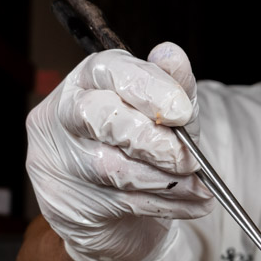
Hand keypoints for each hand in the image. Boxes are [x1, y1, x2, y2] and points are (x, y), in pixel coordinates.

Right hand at [25, 42, 213, 260]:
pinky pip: (122, 202)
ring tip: (200, 188)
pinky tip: (192, 205)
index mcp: (91, 79)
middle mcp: (66, 113)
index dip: (150, 91)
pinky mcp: (63, 198)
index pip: (112, 72)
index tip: (182, 113)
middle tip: (190, 160)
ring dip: (167, 181)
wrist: (116, 205)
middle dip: (154, 143)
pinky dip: (167, 204)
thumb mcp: (168, 109)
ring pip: (113, 168)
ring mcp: (59, 157)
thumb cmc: (145, 143)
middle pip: (101, 118)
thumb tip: (171, 55)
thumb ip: (173, 84)